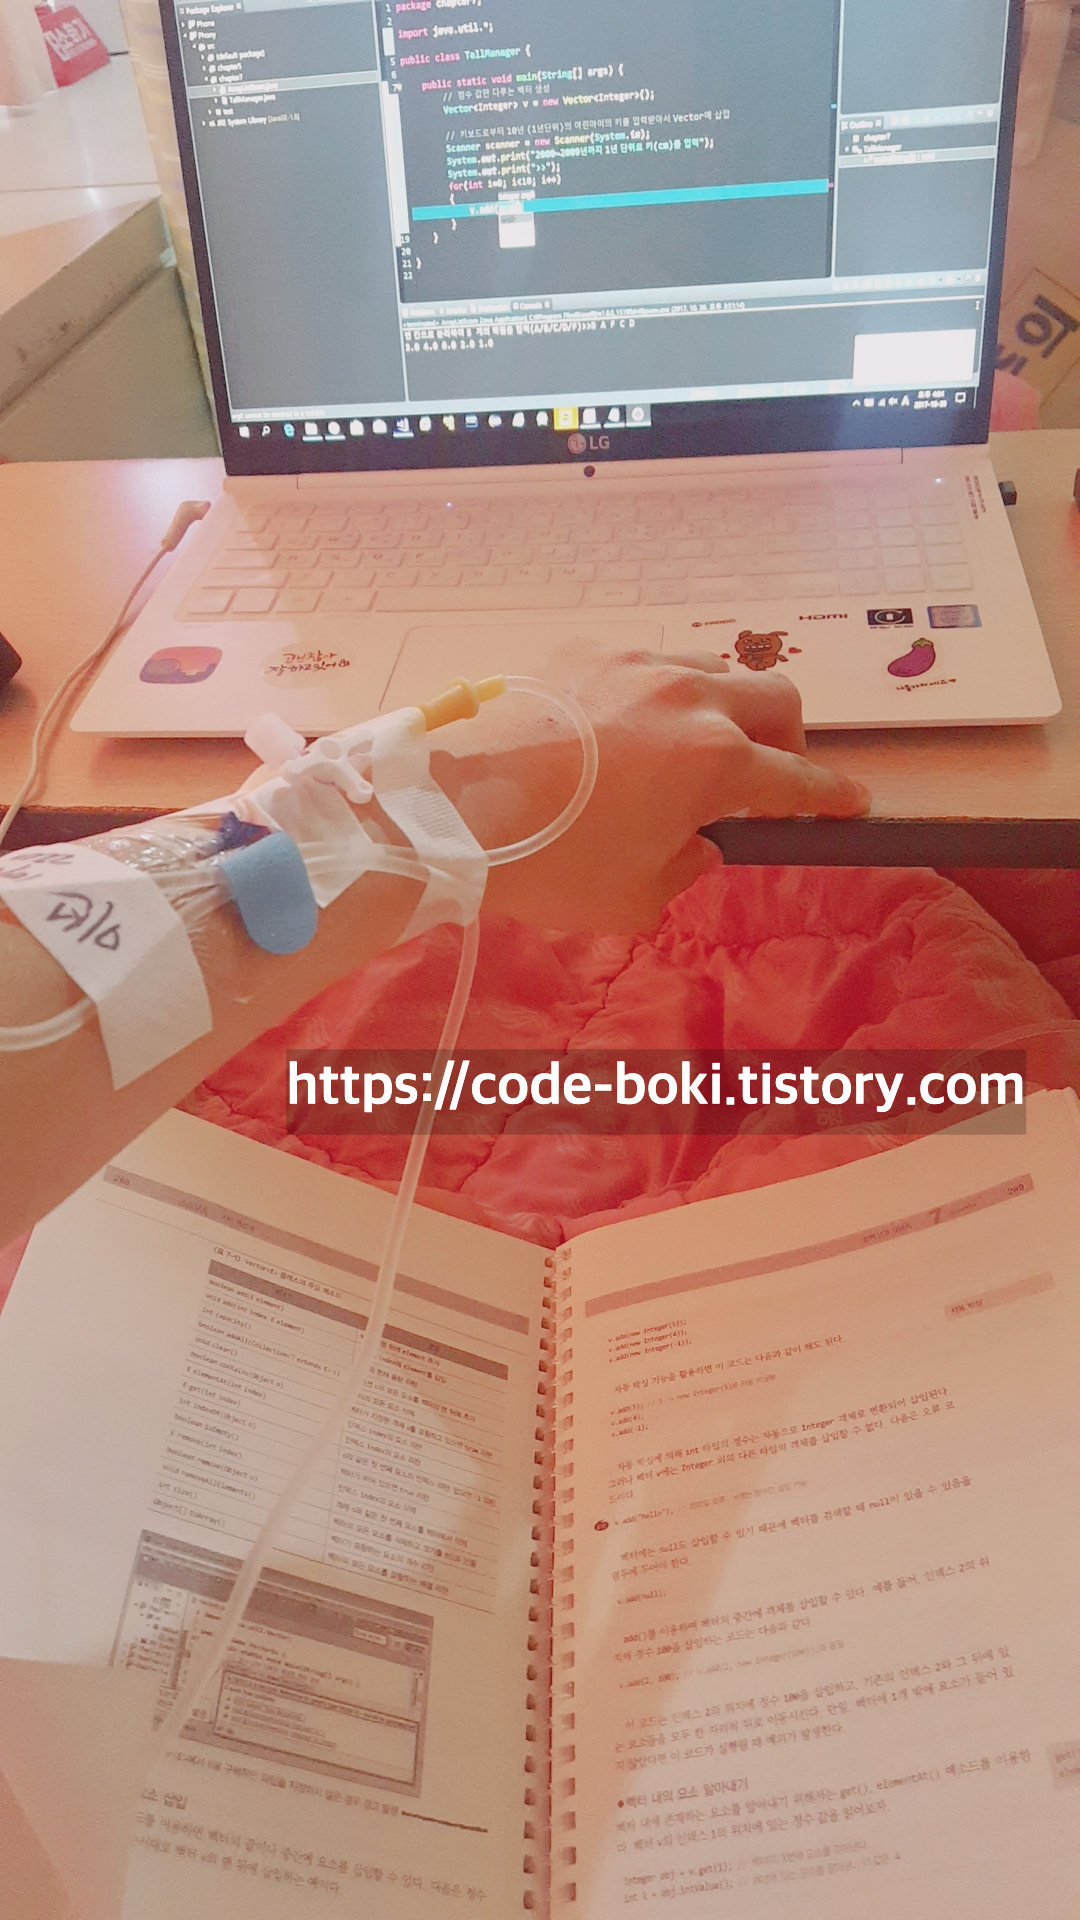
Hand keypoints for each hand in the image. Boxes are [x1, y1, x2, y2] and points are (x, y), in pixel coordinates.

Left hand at [432, 643, 870, 931]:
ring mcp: (638, 664)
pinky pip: (647, 659)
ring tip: (701, 739)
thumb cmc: (551, 865)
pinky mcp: (587, 649)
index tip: (852, 804)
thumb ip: (686, 869)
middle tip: (773, 771)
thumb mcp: (634, 898)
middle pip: (778, 698)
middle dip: (791, 737)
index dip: (830, 797)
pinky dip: (659, 689)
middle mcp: (691, 699)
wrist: (454, 805)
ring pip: (716, 667)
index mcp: (718, 763)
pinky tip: (629, 720)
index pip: (798, 780)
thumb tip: (701, 845)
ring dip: (728, 703)